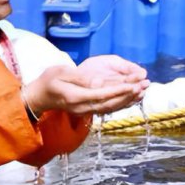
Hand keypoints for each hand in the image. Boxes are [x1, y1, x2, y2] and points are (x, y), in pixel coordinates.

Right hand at [24, 58, 148, 117]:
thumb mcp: (60, 73)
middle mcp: (82, 108)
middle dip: (129, 95)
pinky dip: (122, 103)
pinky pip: (108, 108)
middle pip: (110, 103)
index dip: (119, 90)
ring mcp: (85, 111)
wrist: (40, 97)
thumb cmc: (48, 81)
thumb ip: (80, 77)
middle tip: (145, 85)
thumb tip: (99, 81)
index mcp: (75, 97)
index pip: (102, 94)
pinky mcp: (88, 111)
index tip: (133, 84)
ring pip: (111, 108)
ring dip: (128, 100)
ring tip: (143, 90)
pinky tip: (133, 98)